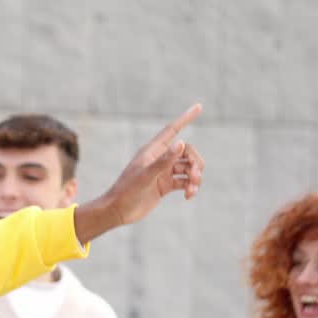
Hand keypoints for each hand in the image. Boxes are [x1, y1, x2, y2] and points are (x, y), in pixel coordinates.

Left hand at [73, 104, 204, 242]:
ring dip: (195, 177)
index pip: (172, 130)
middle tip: (196, 176)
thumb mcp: (146, 175)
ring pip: (188, 168)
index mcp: (152, 151)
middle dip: (195, 162)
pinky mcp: (165, 185)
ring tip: (192, 189)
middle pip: (186, 152)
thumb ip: (163, 161)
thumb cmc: (127, 191)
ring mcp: (163, 172)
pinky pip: (184, 182)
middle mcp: (159, 159)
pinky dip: (190, 187)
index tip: (199, 107)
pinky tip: (189, 195)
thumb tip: (181, 143)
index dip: (185, 118)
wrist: (118, 211)